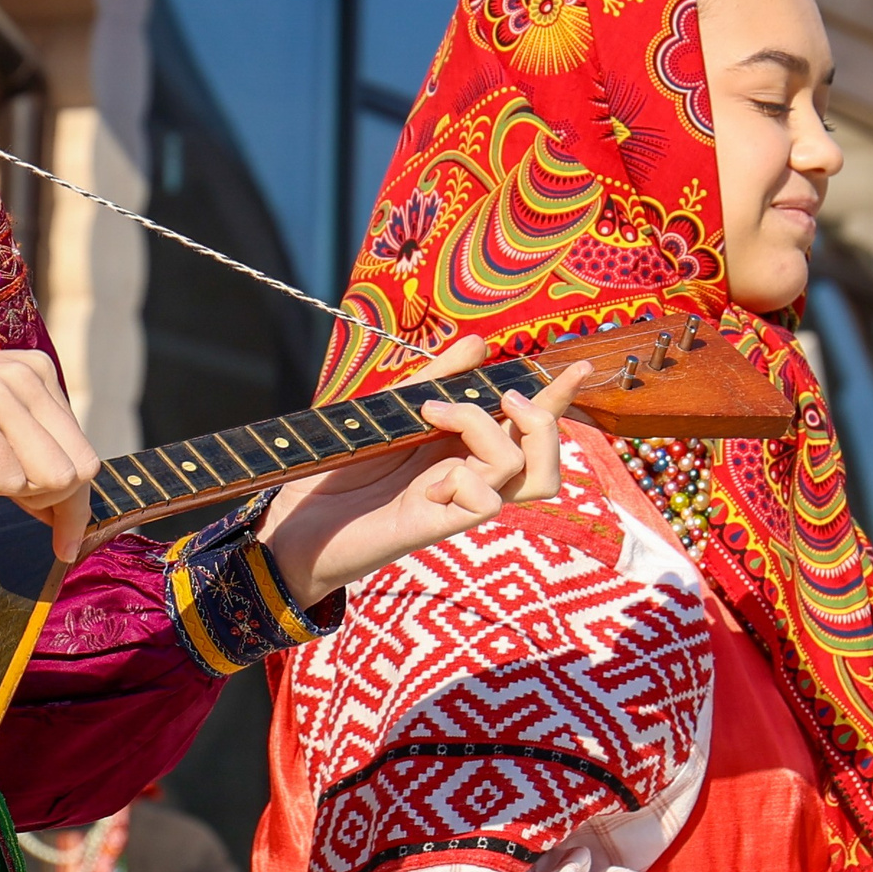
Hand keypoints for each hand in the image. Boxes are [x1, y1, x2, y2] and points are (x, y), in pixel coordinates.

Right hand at [0, 348, 100, 561]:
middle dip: (51, 507)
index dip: (77, 507)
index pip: (84, 452)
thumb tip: (70, 518)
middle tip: (4, 500)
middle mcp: (25, 373)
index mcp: (35, 371)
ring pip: (55, 478)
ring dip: (13, 494)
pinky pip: (8, 483)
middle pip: (80, 471)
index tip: (66, 546)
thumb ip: (29, 460)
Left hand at [254, 336, 577, 602]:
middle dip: (544, 417)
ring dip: (488, 429)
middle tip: (505, 395)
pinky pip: (486, 503)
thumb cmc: (335, 470)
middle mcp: (467, 476)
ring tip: (439, 413)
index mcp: (458, 448)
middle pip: (546, 459)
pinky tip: (426, 477)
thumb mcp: (383, 409)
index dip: (557, 396)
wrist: (291, 522)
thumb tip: (480, 344)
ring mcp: (455, 503)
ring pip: (527, 475)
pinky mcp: (435, 527)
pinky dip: (464, 477)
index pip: (522, 424)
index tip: (582, 363)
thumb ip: (431, 379)